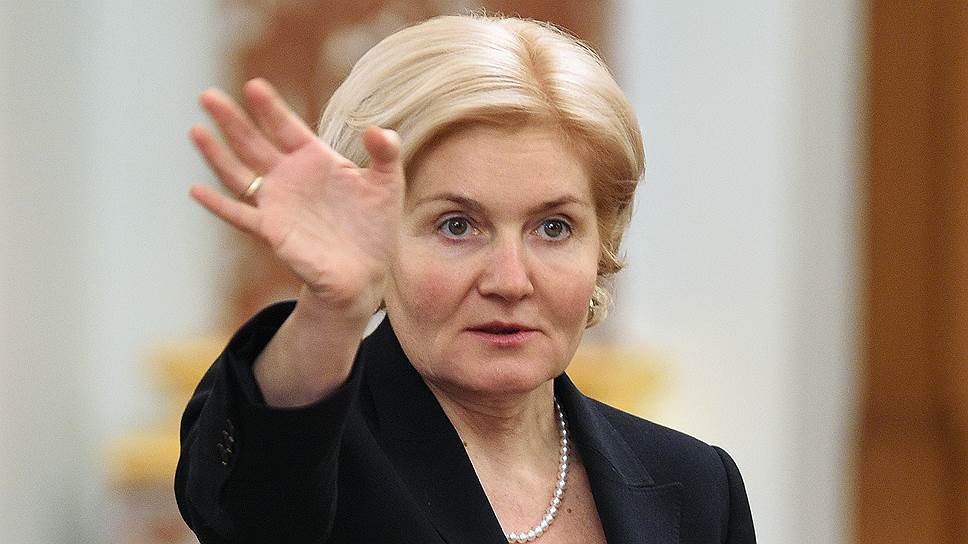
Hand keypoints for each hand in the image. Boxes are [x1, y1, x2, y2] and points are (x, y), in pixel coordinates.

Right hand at [189, 79, 402, 318]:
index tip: (253, 86)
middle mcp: (290, 177)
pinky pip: (241, 216)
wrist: (366, 271)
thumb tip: (376, 130)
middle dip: (232, 120)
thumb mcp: (388, 184)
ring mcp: (278, 203)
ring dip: (216, 154)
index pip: (286, 127)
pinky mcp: (272, 231)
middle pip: (253, 143)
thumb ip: (386, 153)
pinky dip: (218, 205)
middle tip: (208, 95)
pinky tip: (196, 191)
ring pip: (239, 174)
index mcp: (315, 159)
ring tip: (196, 130)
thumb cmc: (375, 226)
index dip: (270, 108)